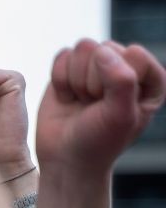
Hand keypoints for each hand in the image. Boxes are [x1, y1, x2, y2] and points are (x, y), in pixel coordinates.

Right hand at [36, 39, 164, 172]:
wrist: (66, 158)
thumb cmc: (99, 142)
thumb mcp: (120, 115)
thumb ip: (121, 80)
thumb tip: (100, 51)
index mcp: (149, 78)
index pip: (133, 54)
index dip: (117, 80)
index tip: (113, 107)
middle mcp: (124, 68)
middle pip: (104, 49)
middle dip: (93, 81)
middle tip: (94, 106)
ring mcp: (95, 67)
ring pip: (82, 49)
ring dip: (76, 80)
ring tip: (82, 102)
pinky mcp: (69, 70)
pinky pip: (62, 56)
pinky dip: (60, 79)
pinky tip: (68, 98)